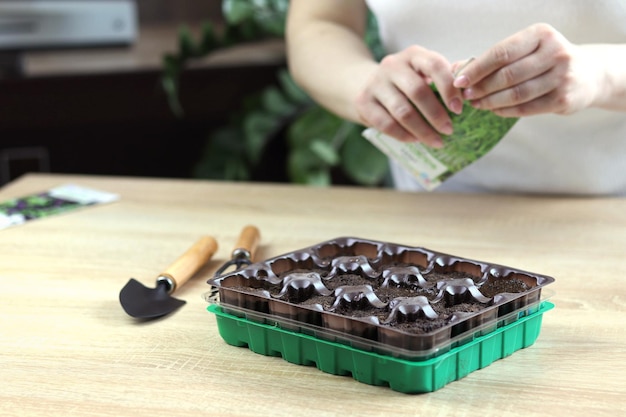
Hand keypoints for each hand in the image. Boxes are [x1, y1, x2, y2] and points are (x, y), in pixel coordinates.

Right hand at [355, 45, 464, 146]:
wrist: (364, 83)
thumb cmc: (405, 81)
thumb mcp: (423, 73)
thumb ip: (445, 78)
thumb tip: (470, 90)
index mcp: (413, 54)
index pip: (434, 65)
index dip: (448, 88)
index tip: (459, 109)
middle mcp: (392, 65)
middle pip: (417, 92)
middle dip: (436, 115)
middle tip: (449, 130)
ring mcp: (375, 83)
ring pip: (402, 111)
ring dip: (422, 130)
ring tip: (436, 142)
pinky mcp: (363, 101)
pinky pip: (386, 124)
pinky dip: (404, 135)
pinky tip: (415, 140)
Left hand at [453, 23, 601, 116]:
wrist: (589, 74)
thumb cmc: (545, 61)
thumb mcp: (524, 50)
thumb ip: (491, 59)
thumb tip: (454, 69)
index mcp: (541, 35)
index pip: (501, 53)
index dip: (477, 69)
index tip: (458, 81)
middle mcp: (555, 52)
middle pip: (507, 75)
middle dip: (481, 88)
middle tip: (466, 96)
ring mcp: (562, 76)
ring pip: (516, 94)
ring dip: (491, 102)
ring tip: (477, 104)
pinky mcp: (564, 98)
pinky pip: (526, 108)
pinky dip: (505, 111)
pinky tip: (494, 110)